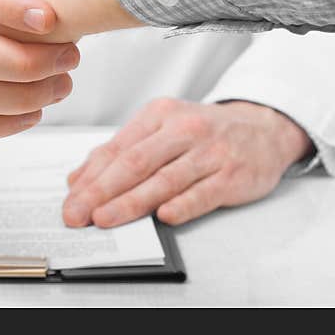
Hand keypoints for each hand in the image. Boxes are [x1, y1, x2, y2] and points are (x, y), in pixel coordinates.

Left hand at [62, 99, 313, 226]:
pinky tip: (163, 217)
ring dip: (131, 202)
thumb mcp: (161, 129)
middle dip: (100, 191)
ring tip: (104, 219)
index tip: (70, 199)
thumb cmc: (203, 132)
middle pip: (135, 162)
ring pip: (164, 179)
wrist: (263, 128)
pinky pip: (204, 192)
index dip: (90, 177)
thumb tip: (78, 179)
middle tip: (77, 214)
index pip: (117, 148)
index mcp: (159, 115)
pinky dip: (183, 205)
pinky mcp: (233, 174)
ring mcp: (210, 151)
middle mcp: (183, 129)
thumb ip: (121, 152)